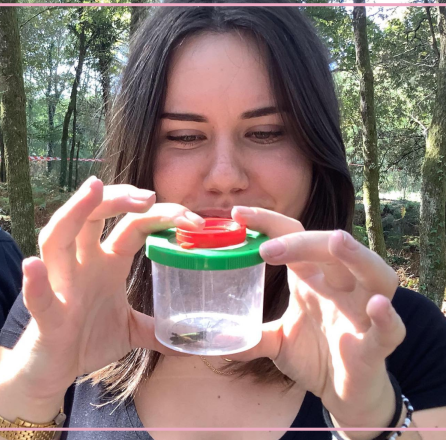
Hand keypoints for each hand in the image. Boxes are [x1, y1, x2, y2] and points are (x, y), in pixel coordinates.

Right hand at [9, 177, 203, 400]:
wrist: (54, 370)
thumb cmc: (87, 340)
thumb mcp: (131, 330)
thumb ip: (158, 328)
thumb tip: (193, 338)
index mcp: (106, 263)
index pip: (131, 226)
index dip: (159, 216)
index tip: (191, 219)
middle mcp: (82, 265)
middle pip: (93, 217)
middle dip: (118, 199)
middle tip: (149, 196)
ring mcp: (62, 286)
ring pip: (58, 238)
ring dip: (74, 212)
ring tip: (94, 189)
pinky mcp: (47, 317)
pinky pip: (38, 297)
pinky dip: (36, 282)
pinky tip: (34, 265)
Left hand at [229, 206, 404, 431]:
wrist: (343, 392)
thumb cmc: (315, 355)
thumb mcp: (277, 341)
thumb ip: (251, 335)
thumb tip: (216, 338)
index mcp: (313, 278)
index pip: (294, 237)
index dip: (268, 222)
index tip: (237, 213)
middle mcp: (340, 287)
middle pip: (331, 250)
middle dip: (303, 242)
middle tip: (267, 247)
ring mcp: (362, 313)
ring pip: (374, 274)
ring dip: (357, 257)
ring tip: (337, 241)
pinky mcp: (376, 345)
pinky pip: (390, 328)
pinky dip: (386, 316)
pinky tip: (375, 305)